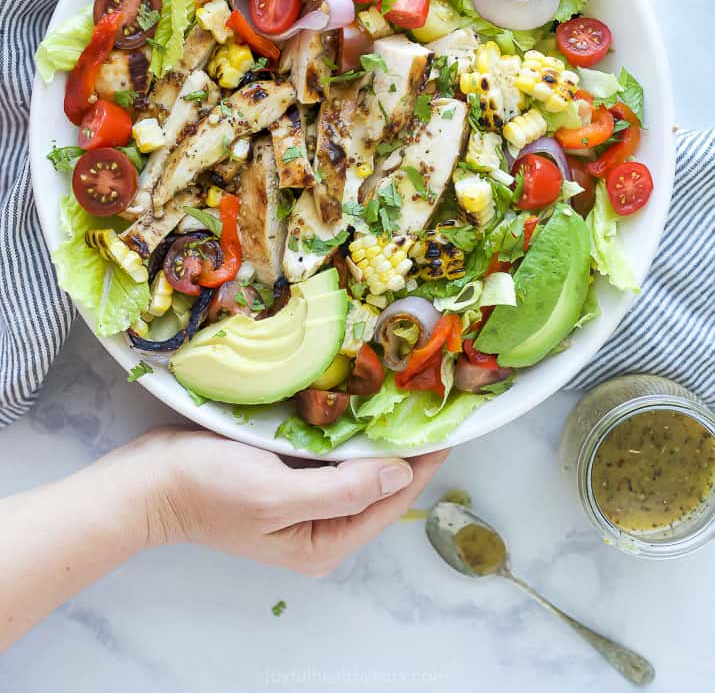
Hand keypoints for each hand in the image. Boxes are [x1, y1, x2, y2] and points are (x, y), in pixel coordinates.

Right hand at [138, 426, 447, 574]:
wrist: (149, 482)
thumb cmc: (208, 489)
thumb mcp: (277, 494)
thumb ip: (343, 490)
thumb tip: (402, 475)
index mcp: (323, 543)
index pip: (389, 502)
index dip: (422, 465)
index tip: (448, 427)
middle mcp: (320, 529)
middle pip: (378, 489)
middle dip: (406, 452)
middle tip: (430, 405)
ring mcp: (304, 505)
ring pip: (359, 471)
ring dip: (380, 439)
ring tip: (406, 401)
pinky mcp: (288, 480)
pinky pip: (333, 459)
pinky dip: (350, 435)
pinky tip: (361, 406)